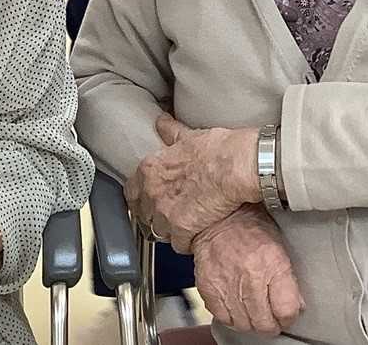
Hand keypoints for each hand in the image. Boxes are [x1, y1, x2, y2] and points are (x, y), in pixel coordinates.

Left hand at [127, 115, 257, 252]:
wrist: (236, 166)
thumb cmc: (217, 150)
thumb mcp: (189, 136)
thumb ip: (171, 132)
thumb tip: (162, 123)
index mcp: (151, 169)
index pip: (131, 193)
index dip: (141, 199)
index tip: (149, 200)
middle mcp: (152, 192)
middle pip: (143, 216)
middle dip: (155, 217)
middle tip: (171, 214)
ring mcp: (165, 213)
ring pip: (158, 232)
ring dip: (170, 231)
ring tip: (185, 225)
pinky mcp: (182, 229)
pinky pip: (179, 244)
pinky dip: (187, 242)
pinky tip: (196, 235)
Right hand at [192, 206, 303, 335]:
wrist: (216, 217)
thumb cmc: (249, 227)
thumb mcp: (278, 246)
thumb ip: (288, 279)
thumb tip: (296, 306)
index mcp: (273, 263)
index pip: (286, 310)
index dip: (289, 317)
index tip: (287, 314)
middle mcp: (250, 276)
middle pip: (265, 324)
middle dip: (271, 324)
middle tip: (271, 316)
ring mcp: (227, 284)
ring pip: (244, 325)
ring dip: (251, 322)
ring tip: (253, 310)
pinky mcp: (209, 288)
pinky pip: (223, 318)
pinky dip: (231, 316)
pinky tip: (236, 305)